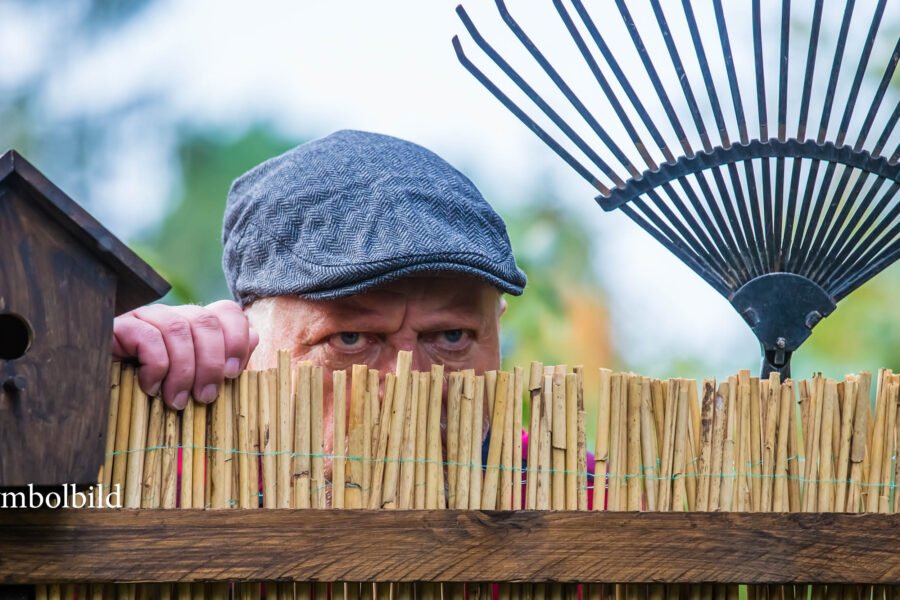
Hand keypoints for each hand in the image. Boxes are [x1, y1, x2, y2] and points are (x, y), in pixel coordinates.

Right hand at [112, 300, 259, 409]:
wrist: (97, 397)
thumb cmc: (155, 395)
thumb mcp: (195, 382)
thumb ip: (225, 361)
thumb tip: (254, 336)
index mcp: (194, 325)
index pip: (226, 311)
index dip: (237, 338)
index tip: (233, 373)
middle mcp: (172, 316)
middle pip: (205, 321)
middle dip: (211, 362)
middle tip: (206, 397)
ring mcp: (145, 318)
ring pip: (177, 328)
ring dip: (184, 370)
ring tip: (178, 401)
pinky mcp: (118, 328)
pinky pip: (147, 336)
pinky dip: (157, 366)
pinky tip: (152, 388)